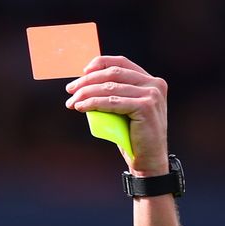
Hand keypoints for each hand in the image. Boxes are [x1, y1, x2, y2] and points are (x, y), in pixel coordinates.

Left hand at [65, 55, 168, 174]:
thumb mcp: (125, 112)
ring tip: (72, 101)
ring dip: (87, 93)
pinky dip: (94, 103)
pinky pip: (112, 102)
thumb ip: (116, 96)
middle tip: (71, 89)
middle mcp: (154, 84)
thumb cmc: (134, 140)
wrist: (148, 162)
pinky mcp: (145, 106)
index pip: (122, 63)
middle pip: (114, 74)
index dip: (101, 63)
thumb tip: (86, 87)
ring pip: (111, 87)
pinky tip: (82, 107)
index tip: (83, 72)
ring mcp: (151, 94)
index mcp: (151, 81)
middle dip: (88, 80)